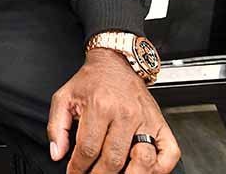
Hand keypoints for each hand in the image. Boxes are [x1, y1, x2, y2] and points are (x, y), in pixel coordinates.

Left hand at [48, 48, 180, 173]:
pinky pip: (169, 153)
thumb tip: (57, 153)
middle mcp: (125, 114)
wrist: (115, 63)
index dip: (78, 167)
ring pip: (143, 160)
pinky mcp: (161, 124)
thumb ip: (56, 126)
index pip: (88, 148)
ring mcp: (146, 120)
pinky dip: (161, 169)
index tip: (74, 173)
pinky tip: (146, 172)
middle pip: (114, 159)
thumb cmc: (91, 81)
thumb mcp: (64, 97)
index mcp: (99, 106)